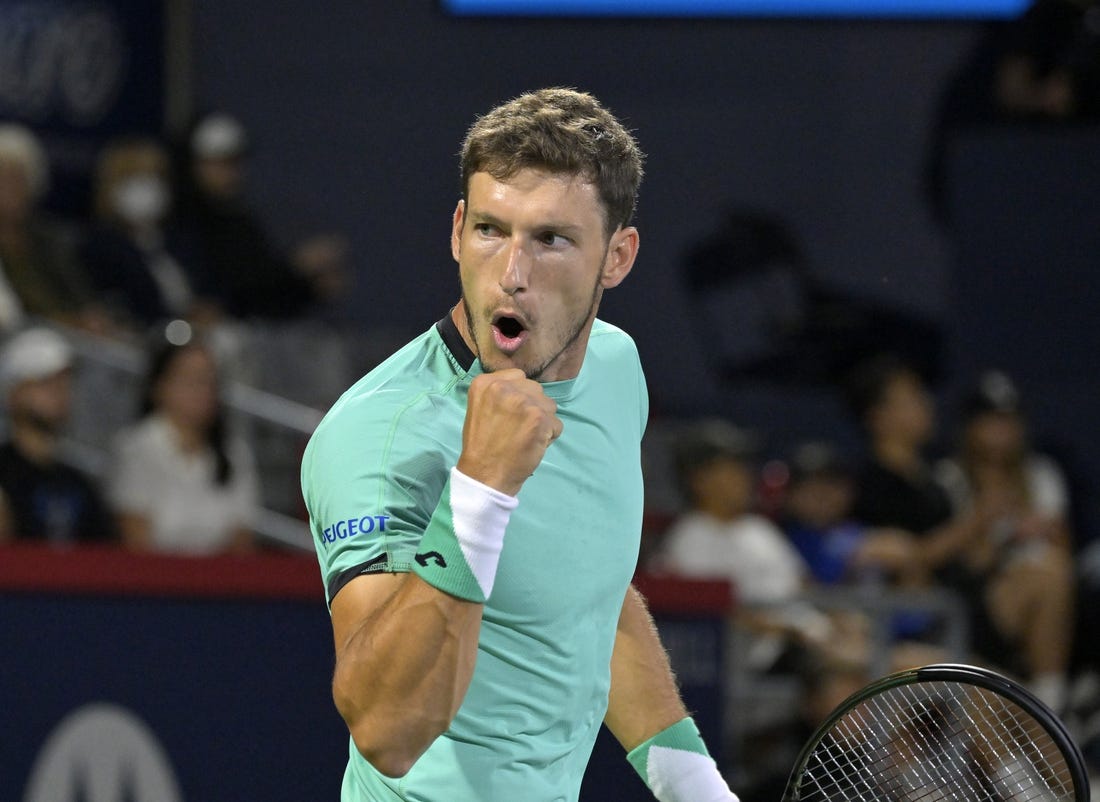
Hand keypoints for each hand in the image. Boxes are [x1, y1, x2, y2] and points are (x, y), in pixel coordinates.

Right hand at [456, 370, 562, 494]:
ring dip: (542, 421)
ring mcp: (523, 401)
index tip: (510, 414)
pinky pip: (557, 424)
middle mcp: (504, 387)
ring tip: (525, 437)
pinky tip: (532, 445)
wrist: (484, 474)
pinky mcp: (540, 418)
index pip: (518, 377)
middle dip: (532, 407)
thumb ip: (500, 393)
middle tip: (517, 428)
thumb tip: (524, 388)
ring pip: (549, 405)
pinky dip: (549, 437)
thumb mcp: (481, 407)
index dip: (519, 397)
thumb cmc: (482, 445)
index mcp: (486, 383)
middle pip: (535, 389)